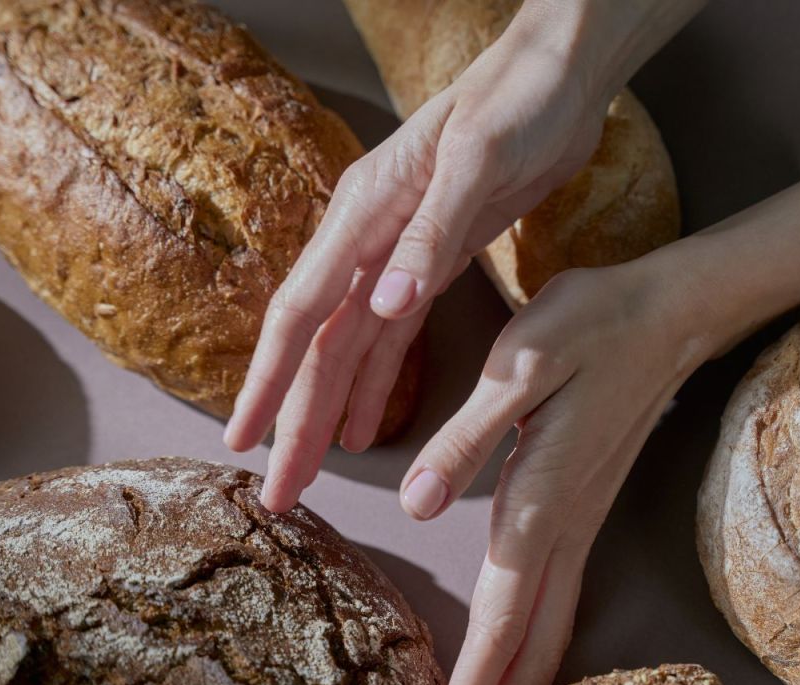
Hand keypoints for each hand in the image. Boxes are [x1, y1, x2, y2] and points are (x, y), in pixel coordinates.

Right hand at [223, 6, 614, 507]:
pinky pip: (390, 340)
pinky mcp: (430, 265)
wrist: (558, 78)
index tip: (241, 440)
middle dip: (292, 419)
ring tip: (308, 472)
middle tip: (275, 491)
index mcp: (363, 214)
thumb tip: (384, 306)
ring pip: (349, 352)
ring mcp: (395, 256)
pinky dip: (376, 386)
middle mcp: (366, 240)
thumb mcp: (476, 163)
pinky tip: (365, 426)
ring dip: (327, 413)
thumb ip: (429, 237)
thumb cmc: (515, 104)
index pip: (303, 313)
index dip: (270, 381)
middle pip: (318, 347)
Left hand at [406, 257, 717, 684]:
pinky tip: (519, 672)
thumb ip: (471, 435)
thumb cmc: (592, 325)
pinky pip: (555, 605)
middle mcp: (563, 531)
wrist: (668, 314)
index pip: (502, 620)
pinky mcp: (581, 514)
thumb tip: (416, 504)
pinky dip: (533, 655)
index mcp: (540, 504)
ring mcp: (579, 527)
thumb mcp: (524, 360)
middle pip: (531, 650)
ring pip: (548, 636)